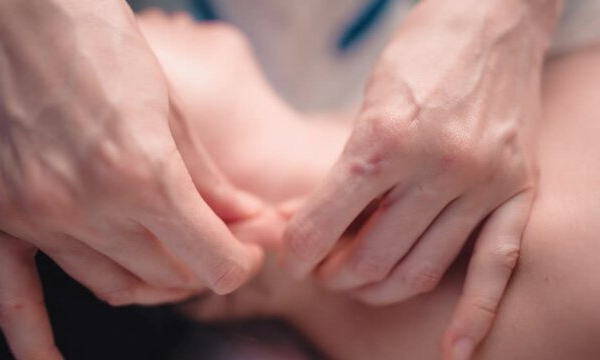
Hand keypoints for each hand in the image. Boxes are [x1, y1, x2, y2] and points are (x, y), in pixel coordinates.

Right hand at [0, 1, 261, 358]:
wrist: (18, 9)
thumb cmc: (102, 46)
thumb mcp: (172, 114)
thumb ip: (212, 183)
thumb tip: (248, 223)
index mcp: (141, 174)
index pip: (211, 262)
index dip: (240, 263)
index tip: (245, 250)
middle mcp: (84, 205)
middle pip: (165, 278)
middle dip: (201, 265)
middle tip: (212, 242)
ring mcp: (31, 214)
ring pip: (112, 286)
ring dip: (151, 280)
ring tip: (166, 252)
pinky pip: (12, 295)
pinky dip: (35, 338)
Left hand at [284, 0, 560, 357]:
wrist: (490, 20)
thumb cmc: (418, 57)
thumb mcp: (364, 107)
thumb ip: (338, 173)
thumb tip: (298, 221)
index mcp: (384, 141)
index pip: (324, 225)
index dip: (297, 250)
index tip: (290, 255)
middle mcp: (437, 167)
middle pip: (371, 258)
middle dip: (334, 273)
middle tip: (322, 268)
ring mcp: (482, 183)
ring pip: (421, 270)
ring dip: (378, 289)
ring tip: (357, 282)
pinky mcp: (517, 191)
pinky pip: (495, 266)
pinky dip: (474, 315)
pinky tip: (455, 351)